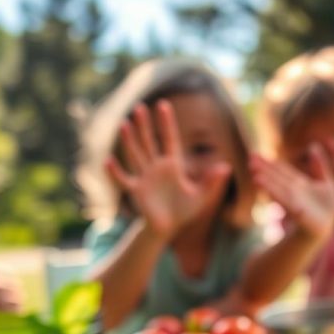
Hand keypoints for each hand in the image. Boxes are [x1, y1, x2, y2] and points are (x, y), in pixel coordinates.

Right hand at [106, 101, 231, 240]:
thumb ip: (211, 182)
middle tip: (139, 107)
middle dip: (145, 126)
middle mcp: (156, 167)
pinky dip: (115, 172)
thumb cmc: (184, 211)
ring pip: (136, 155)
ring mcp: (144, 178)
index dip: (167, 123)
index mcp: (173, 165)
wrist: (168, 228)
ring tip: (124, 124)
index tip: (163, 105)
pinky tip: (108, 161)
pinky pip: (124, 180)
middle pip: (149, 142)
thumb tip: (226, 167)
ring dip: (130, 141)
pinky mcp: (136, 191)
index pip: (169, 139)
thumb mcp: (201, 196)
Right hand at [250, 147, 333, 243]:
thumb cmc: (327, 207)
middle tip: (250, 158)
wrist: (327, 227)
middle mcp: (294, 191)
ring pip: (278, 188)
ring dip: (266, 181)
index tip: (256, 154)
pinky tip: (270, 192)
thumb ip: (319, 166)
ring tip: (253, 172)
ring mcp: (295, 202)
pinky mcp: (299, 212)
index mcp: (299, 183)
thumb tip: (313, 146)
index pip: (282, 170)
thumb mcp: (327, 182)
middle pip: (277, 177)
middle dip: (264, 168)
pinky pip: (286, 201)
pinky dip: (277, 195)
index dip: (270, 162)